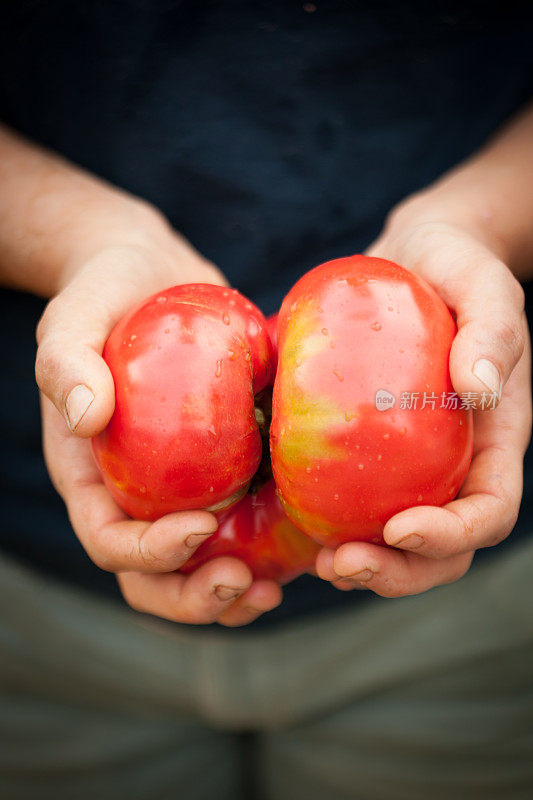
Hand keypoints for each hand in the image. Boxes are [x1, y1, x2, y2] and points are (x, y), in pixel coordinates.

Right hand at [36, 208, 280, 625]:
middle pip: (154, 577)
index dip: (150, 553)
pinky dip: (269, 550)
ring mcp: (181, 488)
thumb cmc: (105, 295)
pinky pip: (245, 522)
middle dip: (194, 596)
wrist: (152, 277)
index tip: (200, 526)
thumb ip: (67, 359)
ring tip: (273, 591)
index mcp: (92, 478)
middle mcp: (135, 495)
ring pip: (200, 565)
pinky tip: (305, 547)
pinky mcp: (224, 468)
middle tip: (243, 585)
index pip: (110, 541)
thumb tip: (87, 415)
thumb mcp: (75, 317)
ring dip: (233, 593)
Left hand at [316, 192, 530, 596]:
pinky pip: (354, 501)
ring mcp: (412, 463)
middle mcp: (455, 463)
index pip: (488, 512)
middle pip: (442, 548)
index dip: (451, 536)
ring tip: (320, 562)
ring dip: (363, 563)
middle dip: (398, 571)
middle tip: (342, 564)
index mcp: (494, 440)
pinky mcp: (371, 450)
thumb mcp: (483, 285)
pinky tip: (292, 522)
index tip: (399, 527)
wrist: (415, 258)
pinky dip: (329, 524)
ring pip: (396, 540)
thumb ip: (492, 331)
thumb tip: (478, 390)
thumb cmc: (457, 268)